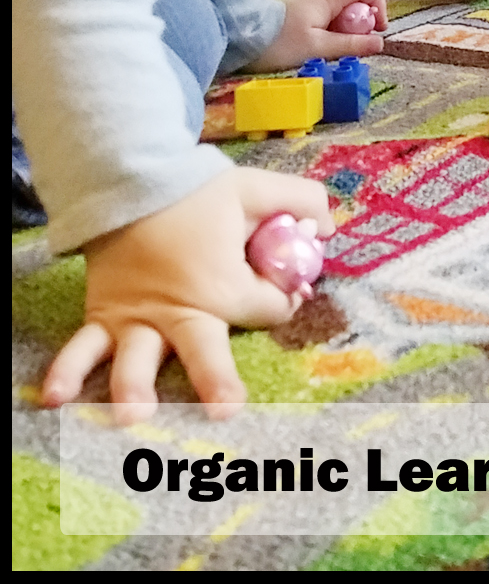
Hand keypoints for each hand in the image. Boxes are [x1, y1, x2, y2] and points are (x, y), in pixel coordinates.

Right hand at [39, 168, 335, 423]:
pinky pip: (82, 346)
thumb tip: (327, 231)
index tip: (285, 285)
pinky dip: (66, 370)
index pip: (269, 308)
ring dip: (132, 386)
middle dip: (215, 378)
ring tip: (134, 415)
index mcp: (222, 283)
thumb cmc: (198, 192)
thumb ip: (302, 204)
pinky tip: (54, 398)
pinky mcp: (105, 316)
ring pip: (135, 357)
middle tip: (225, 408)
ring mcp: (137, 318)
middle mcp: (179, 309)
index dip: (285, 296)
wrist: (129, 181)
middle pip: (203, 348)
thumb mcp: (258, 189)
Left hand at [246, 0, 388, 71]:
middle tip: (357, 43)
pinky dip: (332, 31)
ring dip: (346, 29)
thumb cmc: (277, 41)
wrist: (238, 36)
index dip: (377, 3)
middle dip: (362, 22)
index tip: (378, 27)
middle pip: (353, 1)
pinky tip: (321, 48)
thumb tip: (379, 43)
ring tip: (336, 49)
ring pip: (339, 12)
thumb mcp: (317, 48)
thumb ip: (350, 45)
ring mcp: (307, 5)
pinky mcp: (298, 15)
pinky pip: (325, 19)